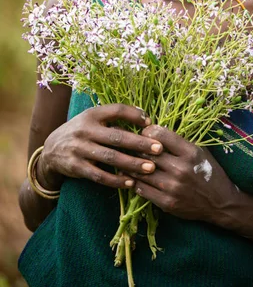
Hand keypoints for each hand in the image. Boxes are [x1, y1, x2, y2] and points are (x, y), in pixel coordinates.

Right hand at [37, 104, 162, 189]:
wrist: (51, 149)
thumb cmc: (82, 132)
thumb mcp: (93, 119)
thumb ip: (114, 118)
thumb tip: (146, 118)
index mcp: (92, 114)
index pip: (116, 110)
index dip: (134, 115)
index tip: (150, 123)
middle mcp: (85, 130)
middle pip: (116, 136)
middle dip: (139, 143)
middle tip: (159, 149)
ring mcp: (79, 149)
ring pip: (109, 157)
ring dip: (131, 163)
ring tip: (150, 169)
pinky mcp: (76, 167)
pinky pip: (99, 175)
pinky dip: (116, 180)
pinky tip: (130, 183)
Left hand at [130, 125, 238, 222]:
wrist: (221, 203)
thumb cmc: (209, 172)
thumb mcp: (199, 152)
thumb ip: (179, 143)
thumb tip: (154, 132)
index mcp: (190, 152)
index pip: (161, 135)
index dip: (148, 131)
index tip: (145, 132)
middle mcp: (181, 169)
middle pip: (148, 153)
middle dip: (137, 147)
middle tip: (131, 145)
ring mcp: (173, 187)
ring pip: (142, 172)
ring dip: (132, 165)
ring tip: (127, 160)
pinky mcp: (167, 203)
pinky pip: (143, 190)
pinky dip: (136, 182)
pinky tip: (135, 177)